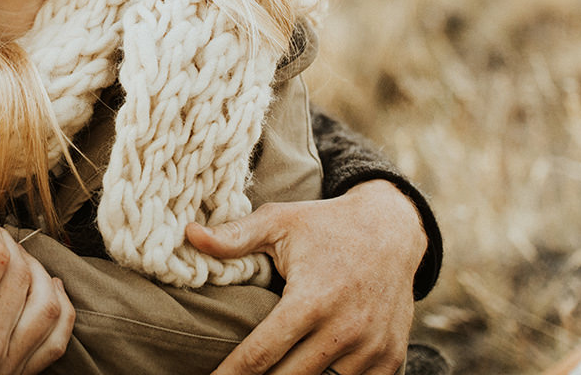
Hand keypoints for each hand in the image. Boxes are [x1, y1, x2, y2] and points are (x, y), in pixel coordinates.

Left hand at [186, 180, 426, 374]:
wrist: (392, 230)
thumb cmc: (326, 224)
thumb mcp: (279, 221)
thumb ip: (234, 236)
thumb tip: (189, 236)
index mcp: (310, 300)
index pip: (261, 355)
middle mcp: (343, 330)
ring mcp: (371, 349)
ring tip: (271, 372)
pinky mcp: (390, 359)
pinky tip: (309, 370)